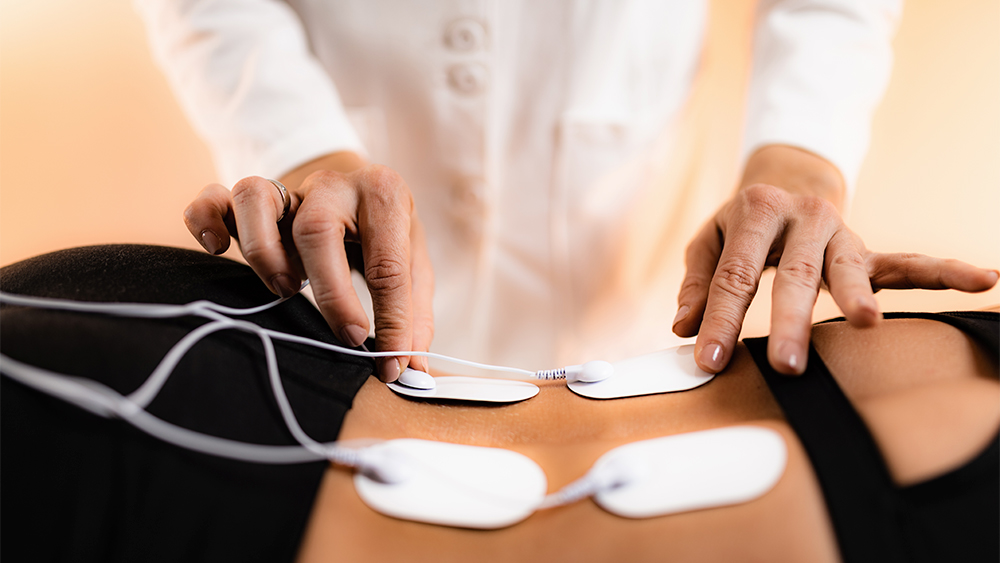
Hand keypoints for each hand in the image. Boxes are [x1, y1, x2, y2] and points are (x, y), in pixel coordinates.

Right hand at [183, 153, 433, 381]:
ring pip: (256, 199)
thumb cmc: (387, 234)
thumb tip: (412, 370)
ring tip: (286, 290)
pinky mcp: (254, 197)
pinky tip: (216, 248)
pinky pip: (215, 197)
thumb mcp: (414, 264)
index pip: (389, 265)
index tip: (391, 362)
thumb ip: (415, 314)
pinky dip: (207, 219)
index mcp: (384, 195)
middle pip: (316, 229)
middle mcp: (332, 185)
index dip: (393, 320)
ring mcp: (288, 187)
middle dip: (331, 291)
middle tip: (348, 335)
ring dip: (263, 252)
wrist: (358, 190)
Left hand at [673, 147, 997, 375]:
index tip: (710, 360)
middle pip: (794, 275)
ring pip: (849, 267)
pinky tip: (982, 280)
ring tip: (866, 320)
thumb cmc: (740, 227)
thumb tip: (684, 326)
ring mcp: (840, 234)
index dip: (721, 319)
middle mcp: (803, 217)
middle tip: (785, 365)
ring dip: (857, 296)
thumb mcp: (708, 243)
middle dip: (789, 321)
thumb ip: (699, 284)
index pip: (735, 275)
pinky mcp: (868, 250)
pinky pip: (909, 263)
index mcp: (754, 212)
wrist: (785, 186)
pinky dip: (943, 272)